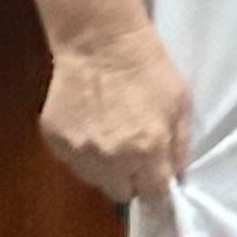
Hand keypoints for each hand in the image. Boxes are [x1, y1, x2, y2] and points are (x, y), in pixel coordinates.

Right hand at [40, 22, 191, 198]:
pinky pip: (73, 161)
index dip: (157, 187)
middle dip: (130, 180)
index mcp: (147, 151)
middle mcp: (112, 160)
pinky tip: (89, 124)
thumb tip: (175, 176)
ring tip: (109, 135)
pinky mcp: (55, 141)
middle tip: (133, 154)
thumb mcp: (180, 104)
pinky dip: (82, 151)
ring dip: (105, 167)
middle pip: (122, 194)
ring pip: (95, 180)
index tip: (156, 176)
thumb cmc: (148, 69)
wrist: (100, 42)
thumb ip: (179, 146)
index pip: (154, 194)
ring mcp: (80, 152)